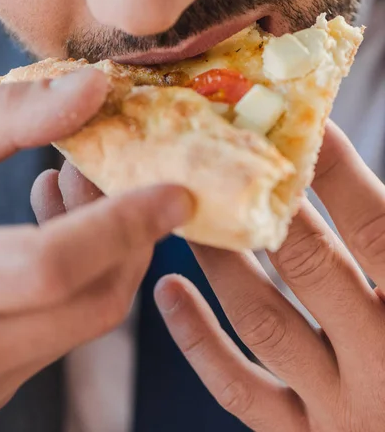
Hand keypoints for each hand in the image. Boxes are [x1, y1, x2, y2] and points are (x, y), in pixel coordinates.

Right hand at [0, 72, 191, 413]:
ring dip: (103, 252)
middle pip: (92, 304)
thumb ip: (6, 119)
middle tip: (107, 172)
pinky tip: (49, 223)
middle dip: (126, 235)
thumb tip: (94, 85)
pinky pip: (62, 329)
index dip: (122, 225)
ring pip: (84, 320)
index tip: (178, 193)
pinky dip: (78, 276)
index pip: (54, 268)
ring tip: (70, 184)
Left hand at [156, 122, 384, 431]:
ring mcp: (339, 408)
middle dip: (270, 207)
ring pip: (264, 320)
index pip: (378, 229)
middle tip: (230, 161)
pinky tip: (168, 289)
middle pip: (312, 265)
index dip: (341, 173)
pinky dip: (198, 339)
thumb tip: (351, 182)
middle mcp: (384, 362)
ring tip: (192, 215)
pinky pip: (239, 390)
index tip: (306, 128)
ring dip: (223, 261)